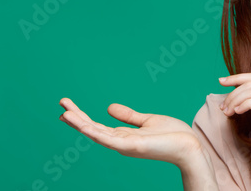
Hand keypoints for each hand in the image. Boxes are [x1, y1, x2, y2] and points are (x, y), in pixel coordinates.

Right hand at [58, 97, 202, 167]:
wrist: (189, 145)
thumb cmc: (173, 135)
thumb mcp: (147, 120)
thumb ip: (129, 116)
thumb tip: (109, 107)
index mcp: (124, 135)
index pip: (98, 126)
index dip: (82, 117)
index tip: (68, 106)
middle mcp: (120, 142)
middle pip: (93, 129)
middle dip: (76, 118)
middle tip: (61, 103)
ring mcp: (124, 145)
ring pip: (96, 134)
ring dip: (79, 123)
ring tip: (64, 112)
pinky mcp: (131, 146)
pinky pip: (107, 138)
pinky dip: (93, 131)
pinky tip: (81, 124)